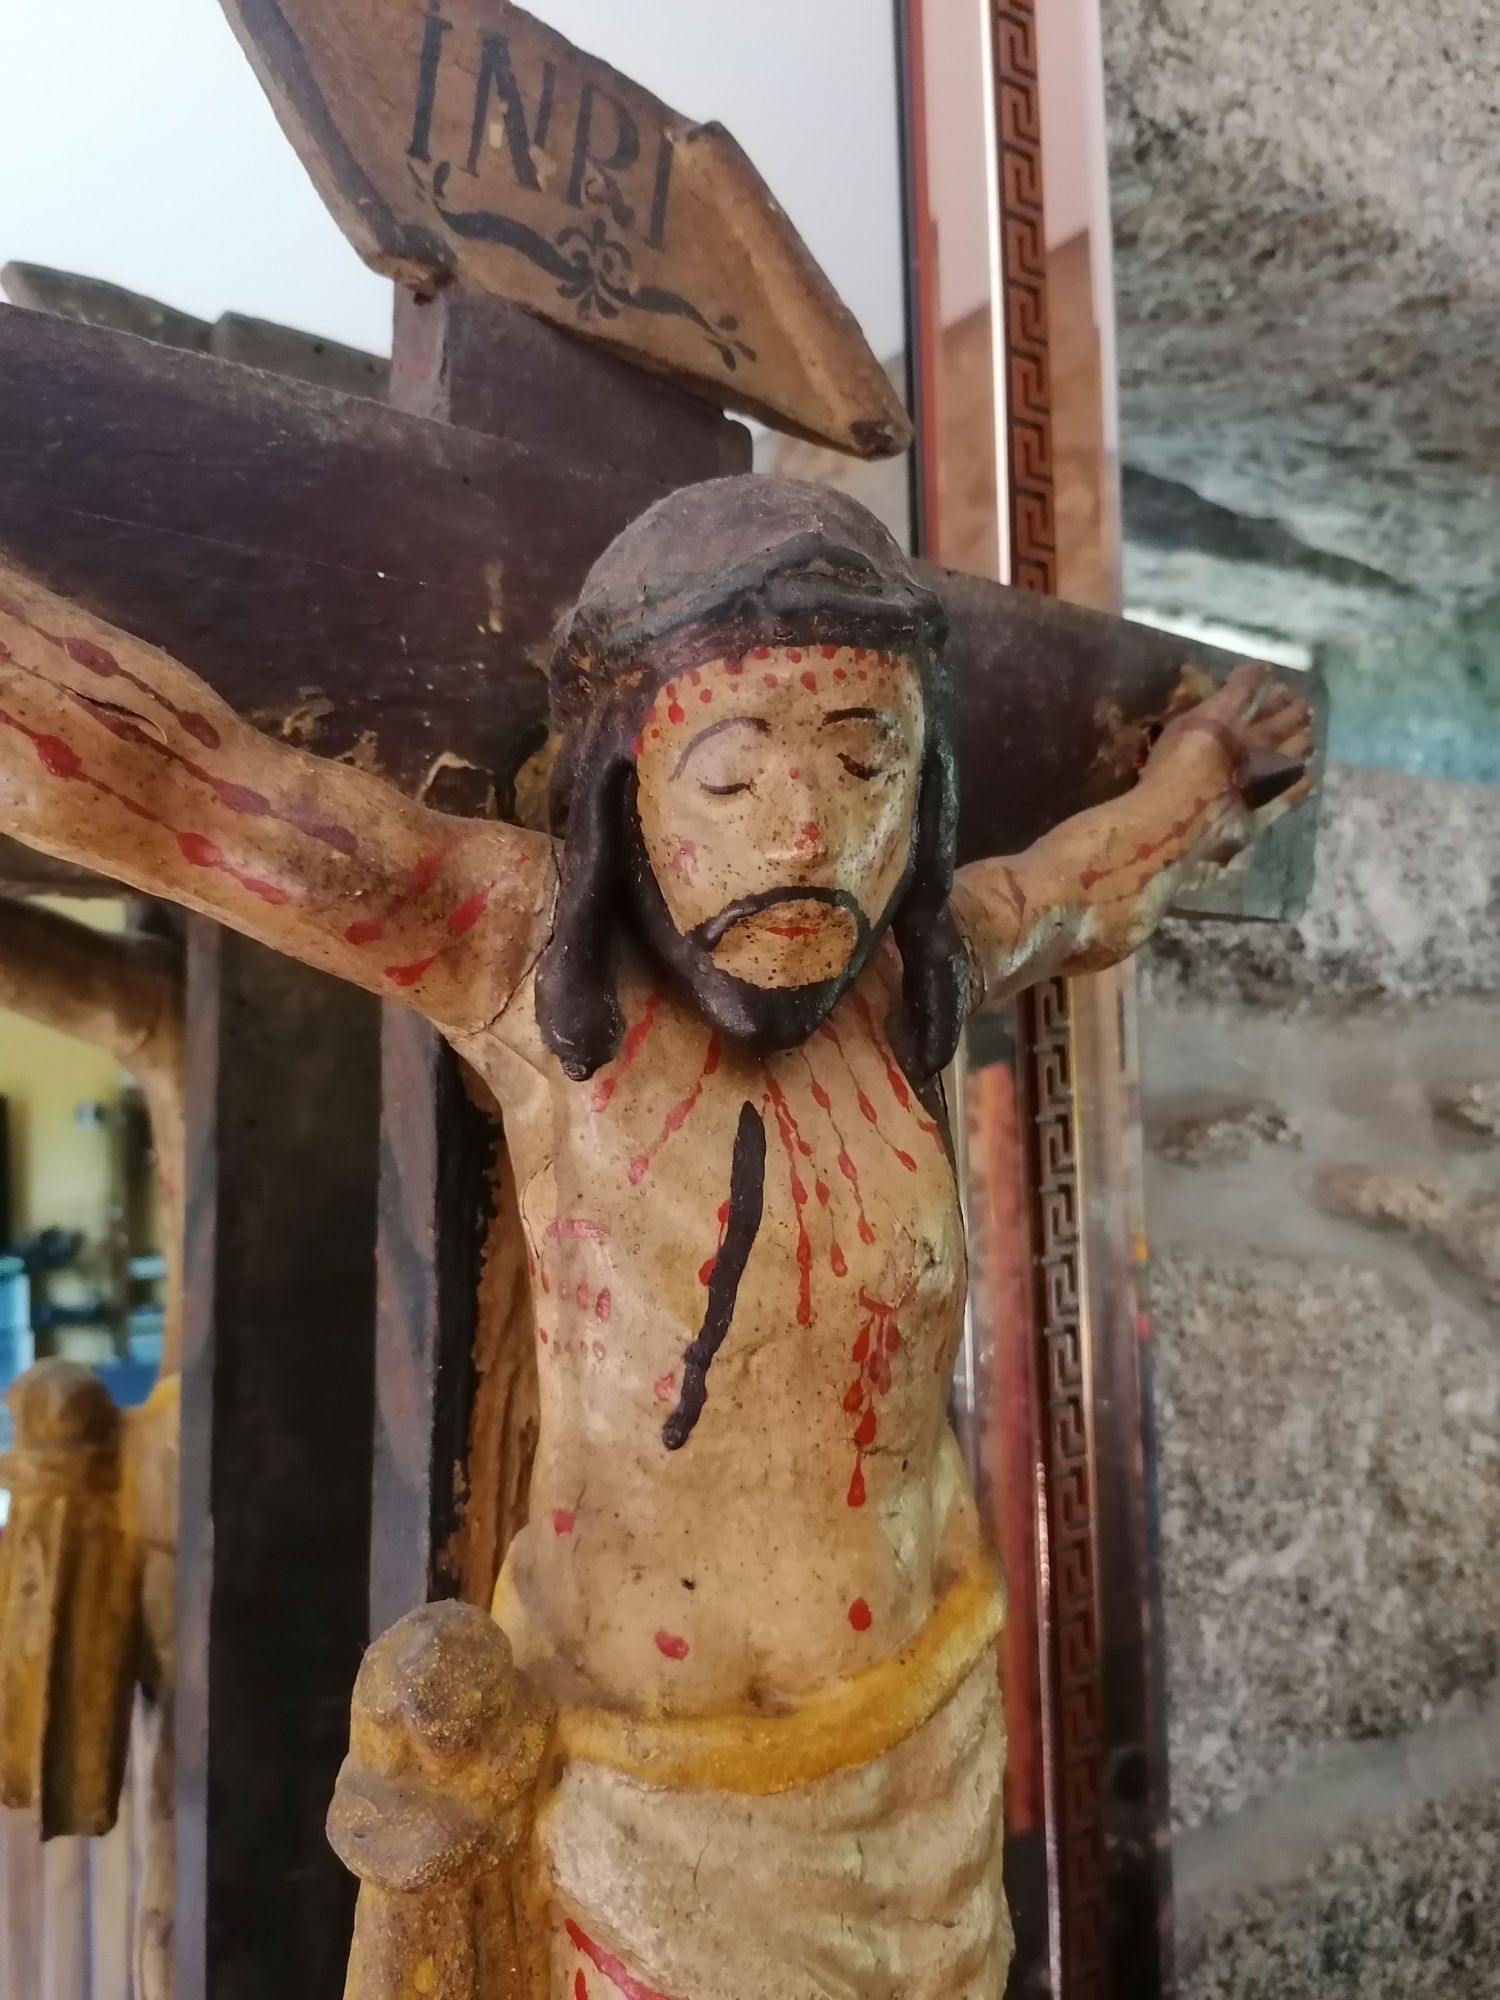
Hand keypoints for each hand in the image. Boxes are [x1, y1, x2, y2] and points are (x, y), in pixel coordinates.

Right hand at [1150, 663, 1314, 860]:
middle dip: (1290, 702)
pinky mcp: (1274, 800)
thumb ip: (1199, 711)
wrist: (1172, 822)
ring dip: (1302, 734)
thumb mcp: (1173, 730)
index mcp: (1229, 715)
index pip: (1252, 682)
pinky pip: (1300, 784)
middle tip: (1290, 700)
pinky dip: (1300, 776)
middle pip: (1289, 711)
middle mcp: (1258, 737)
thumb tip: (1213, 701)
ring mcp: (1270, 769)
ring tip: (1301, 731)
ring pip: (1302, 744)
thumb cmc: (1163, 775)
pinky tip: (1298, 773)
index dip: (1256, 674)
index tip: (1257, 673)